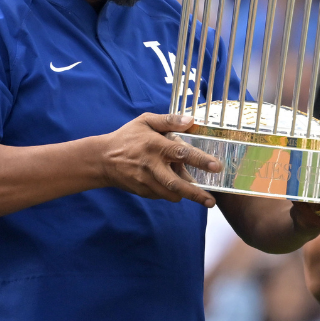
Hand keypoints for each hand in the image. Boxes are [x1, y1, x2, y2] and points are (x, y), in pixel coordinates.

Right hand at [98, 113, 222, 207]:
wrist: (103, 159)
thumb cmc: (127, 137)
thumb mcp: (145, 121)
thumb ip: (169, 120)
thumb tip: (191, 120)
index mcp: (155, 145)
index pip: (181, 153)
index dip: (200, 160)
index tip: (216, 166)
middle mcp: (151, 165)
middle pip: (176, 184)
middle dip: (196, 194)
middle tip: (211, 201)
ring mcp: (145, 181)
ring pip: (170, 194)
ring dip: (186, 195)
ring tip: (200, 196)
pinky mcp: (142, 191)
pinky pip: (162, 196)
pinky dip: (171, 193)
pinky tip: (175, 187)